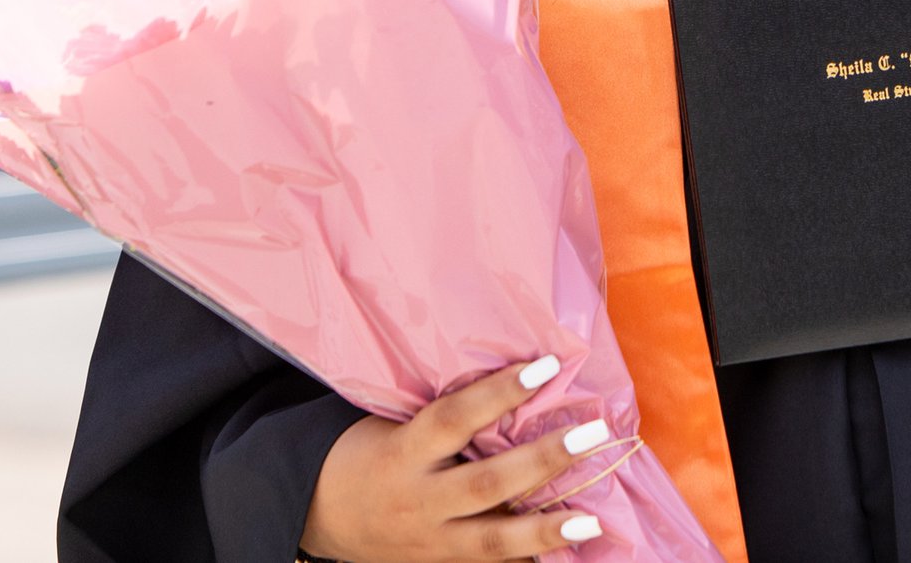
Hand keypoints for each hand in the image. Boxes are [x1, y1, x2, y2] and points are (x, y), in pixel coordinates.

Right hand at [302, 356, 616, 561]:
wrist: (317, 515)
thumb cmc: (365, 453)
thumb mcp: (393, 424)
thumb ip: (446, 417)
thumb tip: (520, 384)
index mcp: (402, 452)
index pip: (455, 418)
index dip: (499, 392)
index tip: (547, 366)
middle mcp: (418, 500)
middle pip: (486, 482)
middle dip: (544, 459)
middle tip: (593, 434)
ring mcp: (430, 541)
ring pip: (493, 540)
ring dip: (547, 529)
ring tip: (592, 517)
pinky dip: (530, 558)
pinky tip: (568, 550)